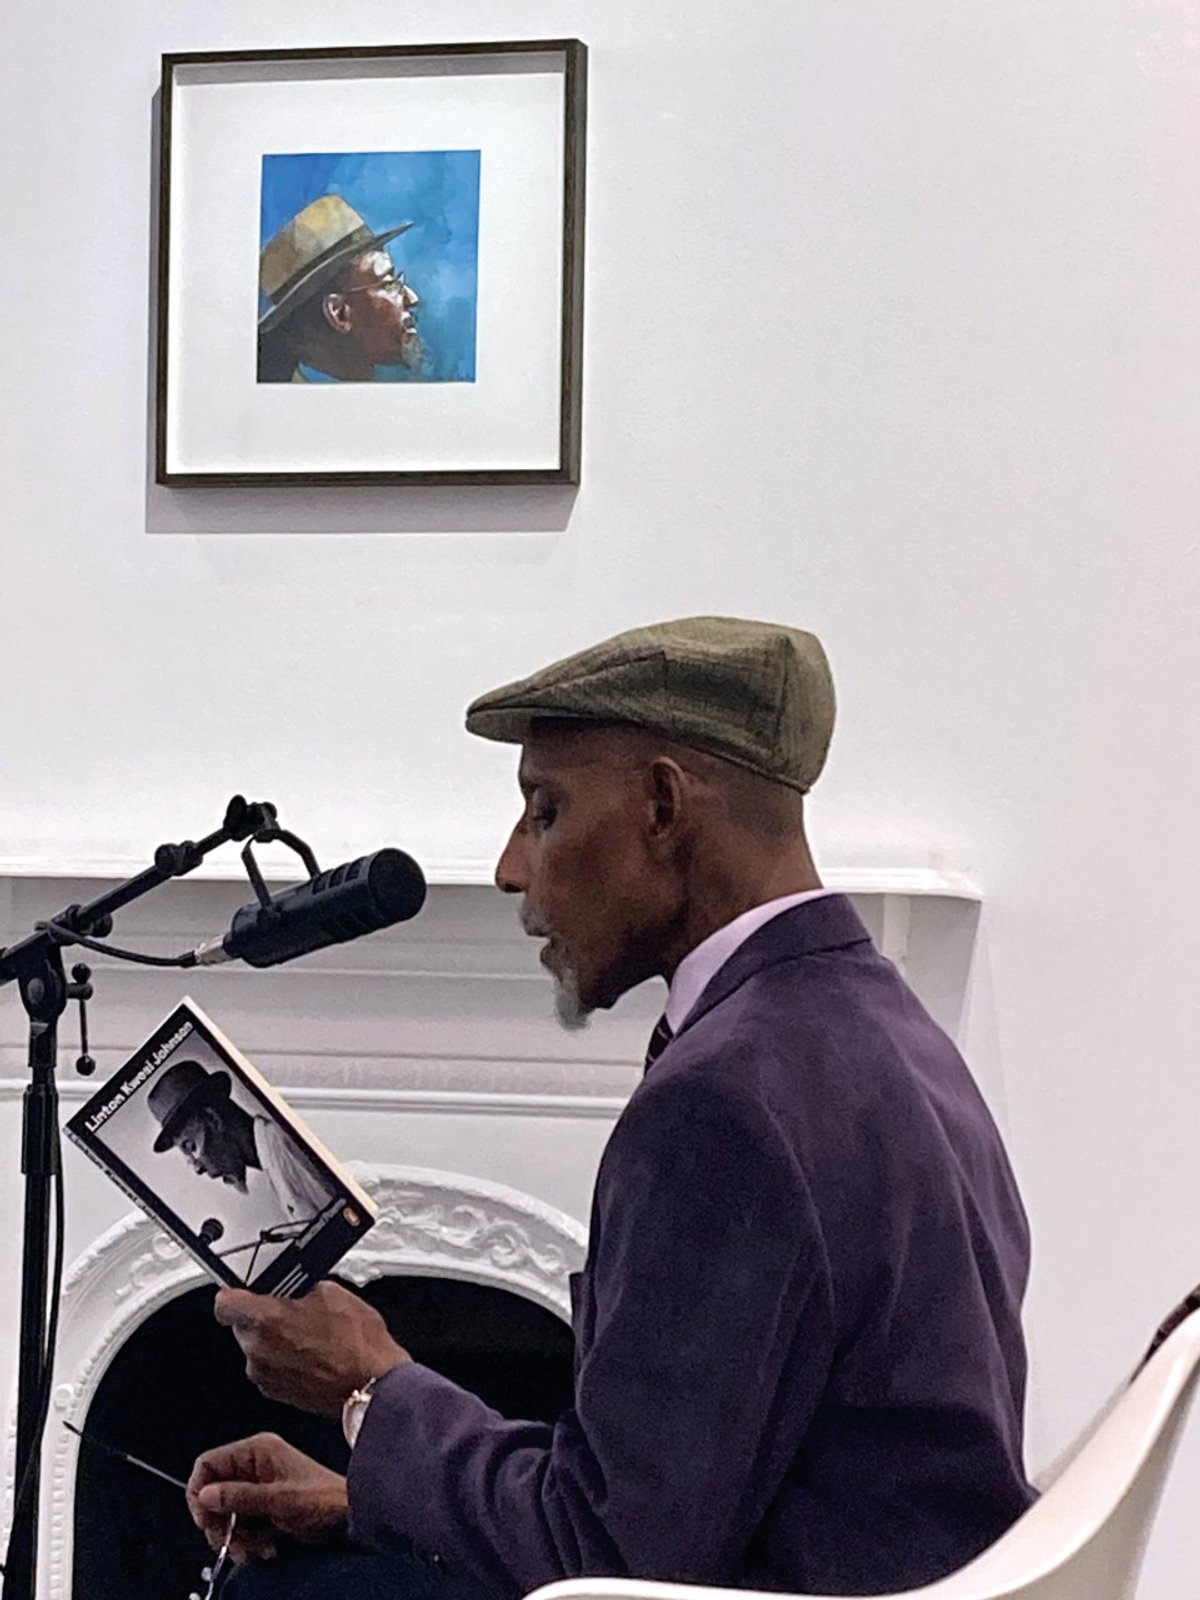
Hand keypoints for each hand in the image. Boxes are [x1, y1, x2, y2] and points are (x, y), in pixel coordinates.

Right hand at [187, 1432, 347, 1561]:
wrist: (352, 1517)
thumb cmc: (325, 1499)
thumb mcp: (279, 1499)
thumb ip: (240, 1497)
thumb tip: (206, 1496)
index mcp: (258, 1450)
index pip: (208, 1463)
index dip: (200, 1492)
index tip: (204, 1520)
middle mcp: (256, 1464)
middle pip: (214, 1493)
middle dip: (220, 1523)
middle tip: (229, 1542)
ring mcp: (260, 1485)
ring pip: (227, 1514)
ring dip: (236, 1538)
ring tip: (255, 1549)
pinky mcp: (265, 1506)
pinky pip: (242, 1525)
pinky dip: (249, 1541)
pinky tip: (266, 1548)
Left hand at [214, 1280, 408, 1414]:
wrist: (371, 1385)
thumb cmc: (357, 1345)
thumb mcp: (332, 1292)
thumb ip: (300, 1288)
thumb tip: (296, 1288)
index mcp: (265, 1320)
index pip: (224, 1303)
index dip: (234, 1292)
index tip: (244, 1289)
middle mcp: (257, 1351)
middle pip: (241, 1325)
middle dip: (262, 1316)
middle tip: (290, 1309)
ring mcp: (265, 1376)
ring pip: (256, 1348)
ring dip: (273, 1339)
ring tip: (307, 1333)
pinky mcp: (276, 1394)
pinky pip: (269, 1368)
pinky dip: (283, 1360)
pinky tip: (311, 1354)